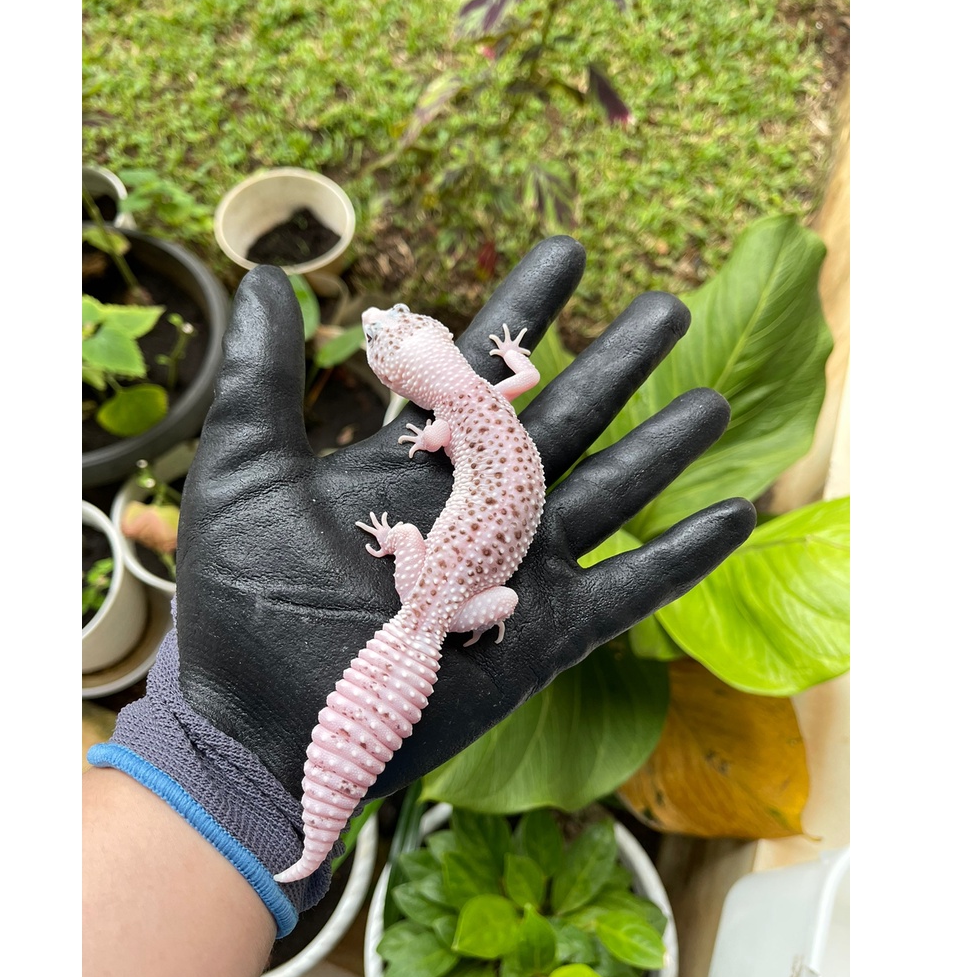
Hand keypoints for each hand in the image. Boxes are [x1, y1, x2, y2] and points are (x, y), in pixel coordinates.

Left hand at [176, 237, 755, 799]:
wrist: (261, 724)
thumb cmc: (242, 601)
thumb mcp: (244, 470)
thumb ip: (261, 376)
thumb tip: (270, 276)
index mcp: (417, 462)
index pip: (483, 369)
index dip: (525, 309)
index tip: (567, 252)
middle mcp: (477, 506)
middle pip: (566, 418)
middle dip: (618, 362)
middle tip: (669, 308)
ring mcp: (516, 568)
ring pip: (608, 494)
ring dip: (662, 449)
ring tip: (715, 404)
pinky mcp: (541, 635)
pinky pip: (627, 591)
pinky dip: (680, 560)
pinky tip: (733, 519)